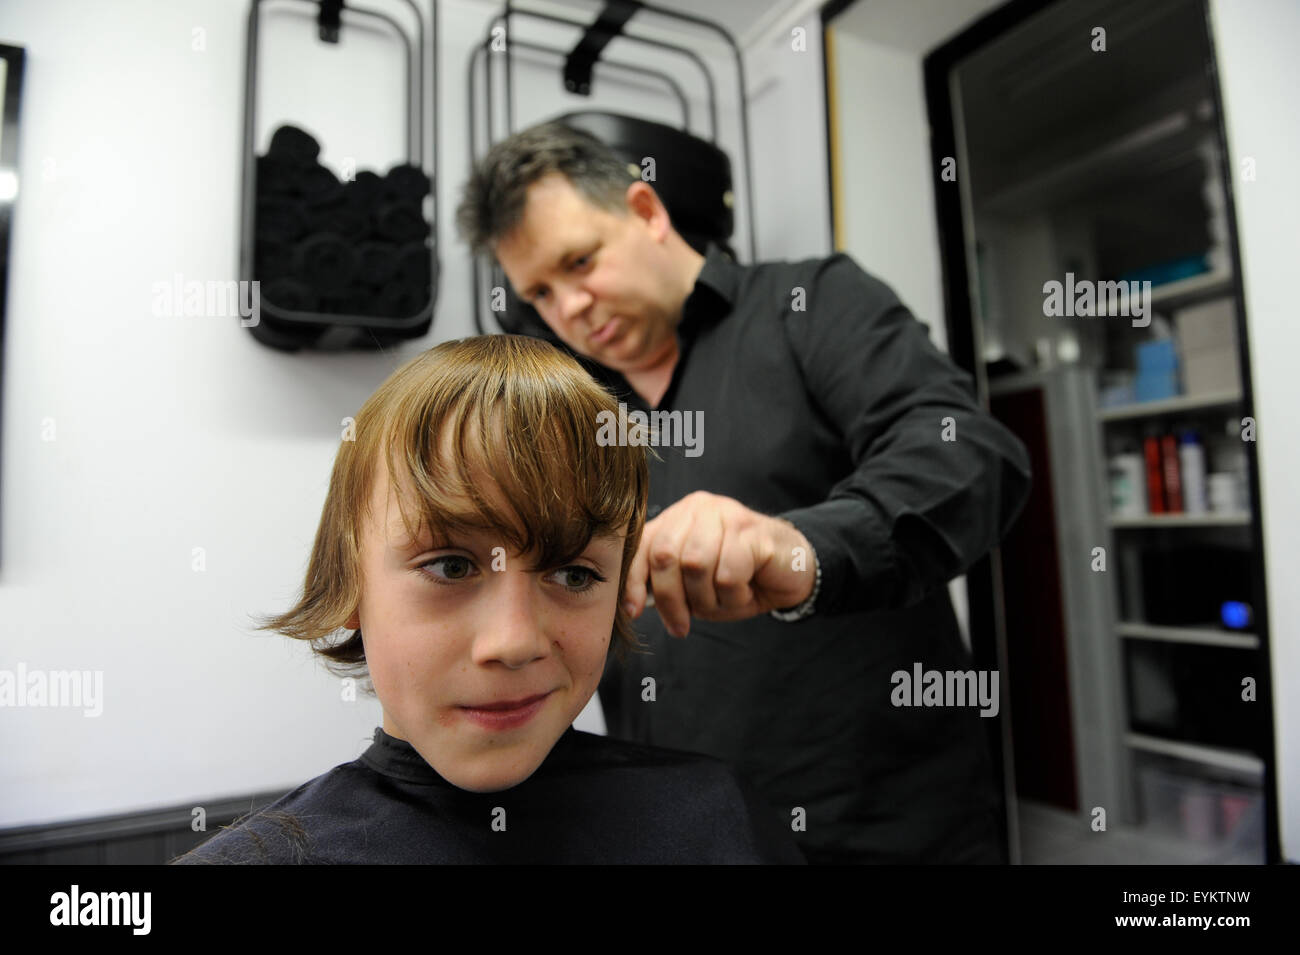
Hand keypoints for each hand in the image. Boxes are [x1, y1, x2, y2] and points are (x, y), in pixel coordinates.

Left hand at [623, 491, 816, 637]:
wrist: (792, 570)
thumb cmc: (739, 577)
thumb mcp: (694, 584)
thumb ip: (665, 583)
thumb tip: (632, 604)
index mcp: (678, 517)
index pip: (643, 545)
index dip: (634, 581)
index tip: (633, 612)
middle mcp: (699, 508)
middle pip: (666, 556)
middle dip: (672, 599)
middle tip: (684, 624)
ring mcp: (727, 515)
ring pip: (696, 566)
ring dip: (707, 598)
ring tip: (724, 601)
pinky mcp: (752, 531)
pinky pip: (728, 574)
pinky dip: (734, 595)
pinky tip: (747, 590)